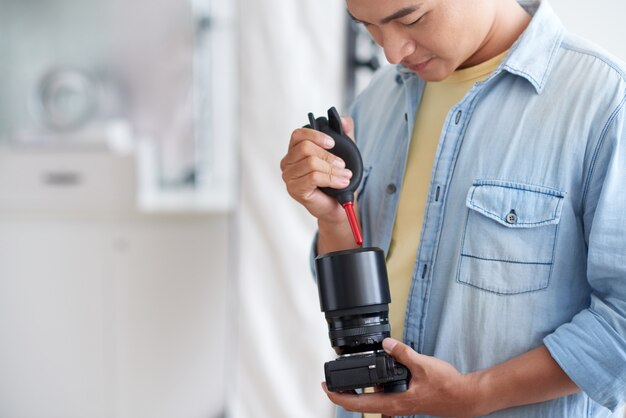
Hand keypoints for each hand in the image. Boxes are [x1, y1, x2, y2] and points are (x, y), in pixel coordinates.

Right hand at [280, 116, 355, 222]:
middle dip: (328, 156)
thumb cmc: (335, 180)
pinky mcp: (295, 190)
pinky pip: (313, 177)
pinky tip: (341, 183)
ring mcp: (289, 177)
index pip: (298, 135)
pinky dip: (331, 179)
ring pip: (311, 163)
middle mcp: (287, 163)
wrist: (337, 206)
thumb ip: (345, 134)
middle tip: (342, 165)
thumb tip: (345, 120)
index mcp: (295, 151)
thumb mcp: (344, 153)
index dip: (315, 135)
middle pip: (305, 148)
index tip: (332, 143)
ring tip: (345, 176)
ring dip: (333, 170)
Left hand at [322, 338, 478, 417]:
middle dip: (344, 393)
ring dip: (358, 392)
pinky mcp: (405, 400)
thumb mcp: (423, 365)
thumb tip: (386, 343)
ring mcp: (399, 405)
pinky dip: (373, 388)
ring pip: (372, 401)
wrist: (464, 397)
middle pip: (361, 405)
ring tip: (348, 377)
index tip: (326, 387)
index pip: (359, 405)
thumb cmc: (447, 386)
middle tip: (330, 381)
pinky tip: (374, 376)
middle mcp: (394, 408)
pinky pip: (383, 397)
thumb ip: (402, 353)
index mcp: (394, 403)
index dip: (339, 396)